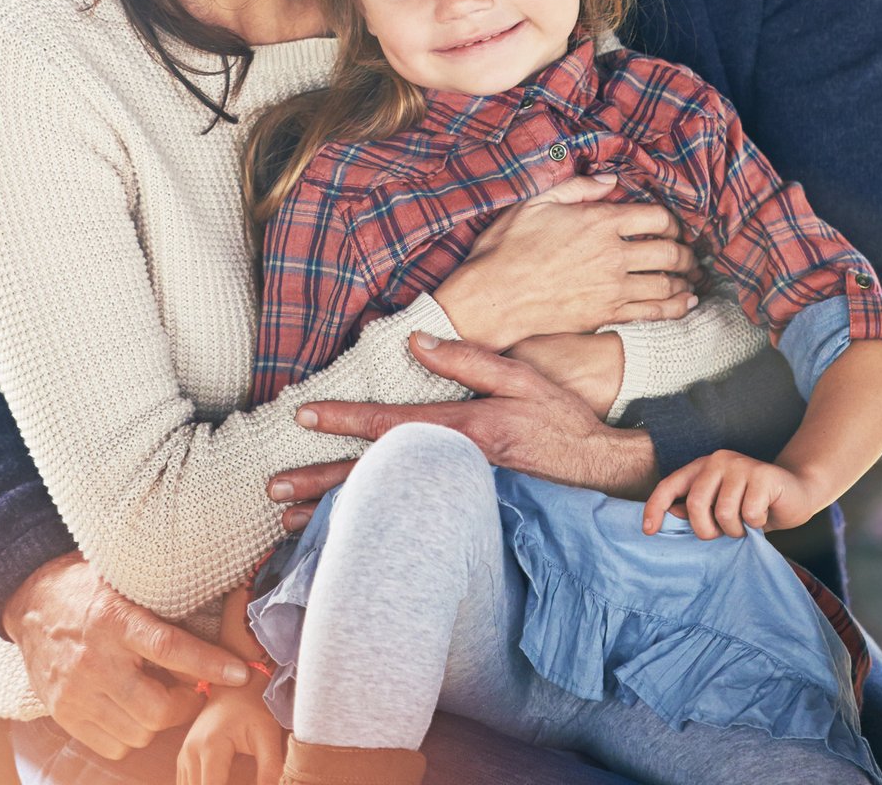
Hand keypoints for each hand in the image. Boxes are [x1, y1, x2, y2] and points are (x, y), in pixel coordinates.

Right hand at [3, 553, 250, 758]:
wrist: (30, 601)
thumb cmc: (86, 588)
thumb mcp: (122, 581)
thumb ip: (159, 603)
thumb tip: (212, 617)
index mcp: (113, 618)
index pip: (169, 647)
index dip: (208, 664)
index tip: (240, 673)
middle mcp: (94, 659)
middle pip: (156, 707)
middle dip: (184, 704)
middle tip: (191, 689)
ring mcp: (76, 691)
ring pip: (138, 732)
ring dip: (158, 721)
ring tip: (159, 695)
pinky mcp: (64, 713)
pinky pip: (113, 745)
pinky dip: (130, 734)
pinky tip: (131, 708)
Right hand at [177, 681, 284, 784]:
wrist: (238, 681)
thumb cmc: (255, 705)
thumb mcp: (268, 736)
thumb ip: (271, 771)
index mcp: (210, 748)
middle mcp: (190, 753)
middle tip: (241, 783)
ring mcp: (184, 756)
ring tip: (234, 781)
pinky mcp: (184, 758)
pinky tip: (221, 783)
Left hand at [269, 334, 657, 521]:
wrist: (609, 480)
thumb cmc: (564, 424)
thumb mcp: (522, 378)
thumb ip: (468, 359)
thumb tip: (416, 339)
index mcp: (464, 431)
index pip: (391, 423)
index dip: (344, 417)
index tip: (302, 413)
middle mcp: (453, 473)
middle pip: (375, 478)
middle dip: (319, 481)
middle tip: (272, 488)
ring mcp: (458, 505)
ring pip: (386, 511)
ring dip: (333, 515)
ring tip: (287, 522)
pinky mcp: (466, 527)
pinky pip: (407, 532)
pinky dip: (370, 536)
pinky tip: (339, 541)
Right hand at [432, 174, 697, 349]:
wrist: (493, 296)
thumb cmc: (507, 247)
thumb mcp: (535, 204)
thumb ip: (576, 189)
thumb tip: (609, 181)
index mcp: (599, 221)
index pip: (657, 218)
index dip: (672, 221)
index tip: (671, 226)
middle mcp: (613, 254)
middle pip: (670, 251)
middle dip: (685, 252)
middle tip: (689, 254)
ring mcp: (613, 287)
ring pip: (667, 283)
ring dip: (685, 279)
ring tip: (691, 277)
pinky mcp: (607, 314)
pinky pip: (654, 311)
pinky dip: (676, 307)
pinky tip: (685, 302)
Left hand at [642, 450, 821, 539]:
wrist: (799, 490)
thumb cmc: (755, 503)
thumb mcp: (722, 507)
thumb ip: (698, 509)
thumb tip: (670, 515)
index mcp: (701, 467)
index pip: (669, 485)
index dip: (655, 508)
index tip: (648, 531)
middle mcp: (717, 460)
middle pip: (695, 504)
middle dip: (707, 530)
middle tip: (723, 533)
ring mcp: (740, 465)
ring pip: (724, 513)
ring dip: (736, 529)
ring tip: (747, 523)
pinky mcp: (762, 475)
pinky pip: (750, 514)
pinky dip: (757, 524)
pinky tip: (765, 514)